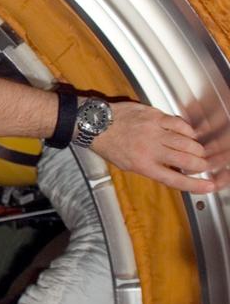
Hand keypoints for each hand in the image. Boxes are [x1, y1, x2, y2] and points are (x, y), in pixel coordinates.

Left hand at [91, 101, 217, 193]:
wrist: (94, 124)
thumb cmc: (109, 145)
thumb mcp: (127, 165)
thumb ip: (150, 168)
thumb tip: (171, 171)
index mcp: (142, 165)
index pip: (174, 179)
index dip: (195, 184)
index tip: (208, 186)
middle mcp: (150, 149)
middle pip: (187, 160)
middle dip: (201, 164)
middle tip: (204, 165)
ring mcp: (154, 131)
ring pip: (187, 141)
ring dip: (197, 148)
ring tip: (197, 151)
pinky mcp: (154, 116)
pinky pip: (179, 123)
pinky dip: (188, 130)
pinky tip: (189, 133)